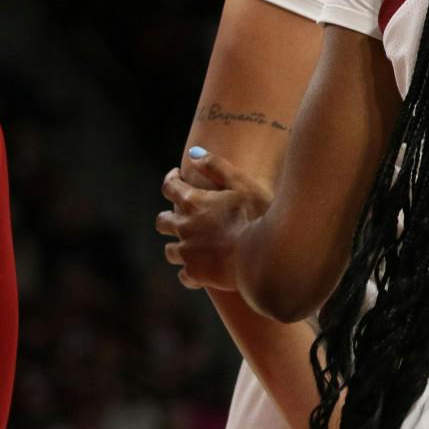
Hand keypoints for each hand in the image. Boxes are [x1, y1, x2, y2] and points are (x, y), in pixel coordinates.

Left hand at [156, 149, 270, 291]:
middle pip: (163, 222)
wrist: (265, 256)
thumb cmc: (260, 216)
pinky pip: (185, 275)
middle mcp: (184, 227)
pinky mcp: (196, 274)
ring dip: (178, 247)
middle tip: (182, 217)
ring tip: (193, 247)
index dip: (171, 180)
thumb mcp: (244, 184)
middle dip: (168, 218)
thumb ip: (217, 166)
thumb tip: (193, 153)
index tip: (175, 177)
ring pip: (170, 251)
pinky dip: (191, 272)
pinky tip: (202, 272)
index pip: (170, 187)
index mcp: (194, 202)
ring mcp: (188, 252)